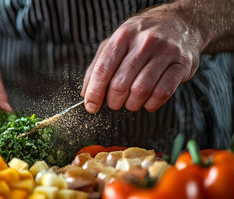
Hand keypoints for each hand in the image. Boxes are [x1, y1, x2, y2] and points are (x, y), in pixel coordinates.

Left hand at [81, 4, 202, 112]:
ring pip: (141, 90)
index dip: (94, 92)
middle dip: (113, 101)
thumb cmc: (142, 36)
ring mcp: (165, 52)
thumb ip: (98, 67)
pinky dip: (151, 104)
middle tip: (114, 103)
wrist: (181, 21)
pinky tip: (148, 101)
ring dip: (132, 104)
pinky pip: (163, 92)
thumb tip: (86, 93)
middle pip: (120, 84)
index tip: (91, 106)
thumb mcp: (116, 43)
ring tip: (131, 102)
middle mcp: (144, 42)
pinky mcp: (182, 64)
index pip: (103, 70)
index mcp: (123, 36)